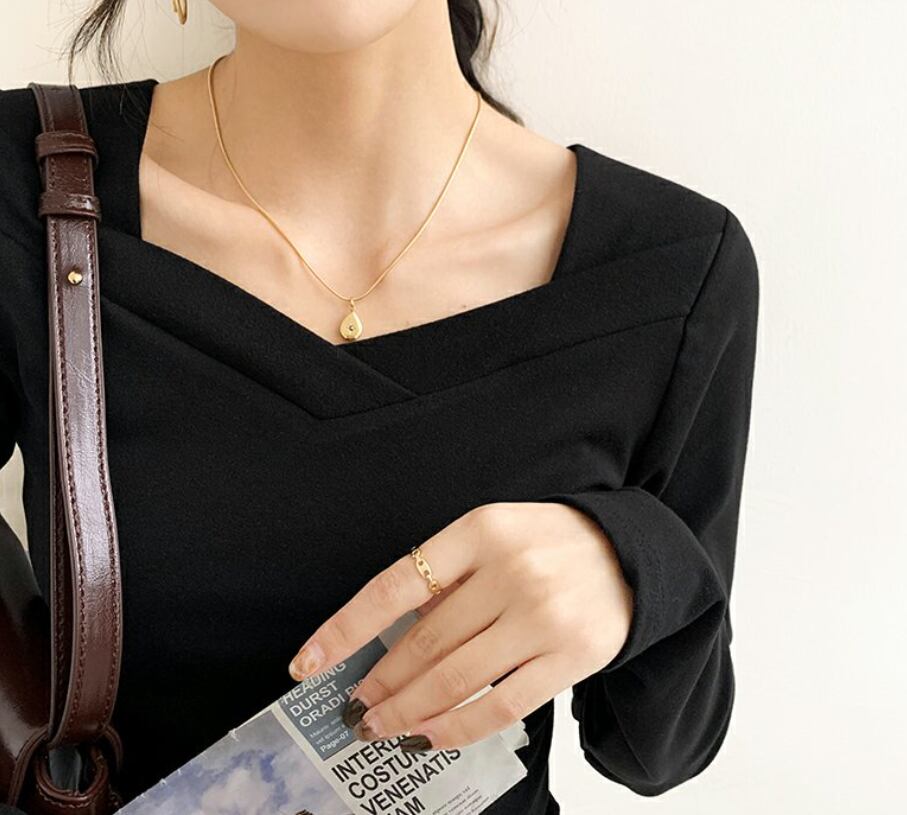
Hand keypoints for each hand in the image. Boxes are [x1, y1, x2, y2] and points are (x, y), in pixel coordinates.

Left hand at [287, 501, 633, 752]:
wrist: (628, 553)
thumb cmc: (546, 542)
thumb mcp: (493, 533)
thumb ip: (446, 577)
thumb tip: (392, 636)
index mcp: (480, 531)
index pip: (395, 586)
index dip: (345, 627)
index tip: (308, 661)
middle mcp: (511, 571)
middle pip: (424, 642)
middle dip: (379, 681)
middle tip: (353, 707)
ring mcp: (542, 616)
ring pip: (456, 679)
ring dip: (408, 710)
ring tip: (380, 725)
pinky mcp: (570, 656)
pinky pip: (501, 705)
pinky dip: (457, 727)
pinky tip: (430, 735)